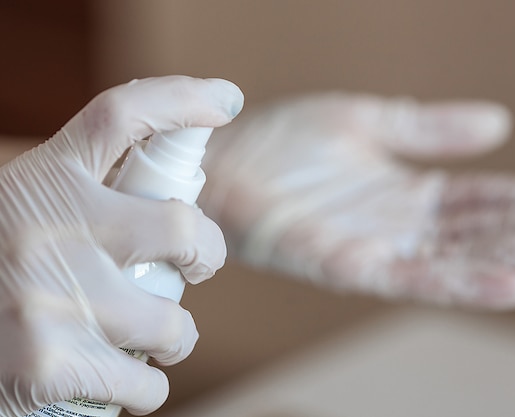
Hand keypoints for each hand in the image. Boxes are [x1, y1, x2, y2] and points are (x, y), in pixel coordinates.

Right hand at [0, 76, 242, 415]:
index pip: (120, 114)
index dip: (182, 98)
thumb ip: (81, 202)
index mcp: (45, 180)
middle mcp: (50, 228)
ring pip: (173, 324)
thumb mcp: (25, 211)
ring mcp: (52, 297)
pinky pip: (146, 383)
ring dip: (178, 337)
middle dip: (208, 253)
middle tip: (199, 265)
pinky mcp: (49, 365)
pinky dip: (147, 387)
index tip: (227, 99)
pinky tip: (126, 380)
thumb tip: (164, 198)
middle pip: (181, 226)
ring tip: (158, 339)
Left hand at [199, 92, 514, 309]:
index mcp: (407, 190)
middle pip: (482, 228)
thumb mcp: (365, 119)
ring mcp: (376, 247)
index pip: (485, 197)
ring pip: (459, 257)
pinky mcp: (346, 265)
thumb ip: (427, 126)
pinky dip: (462, 284)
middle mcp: (399, 224)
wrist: (223, 159)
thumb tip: (500, 125)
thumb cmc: (283, 141)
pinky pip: (412, 278)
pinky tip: (513, 285)